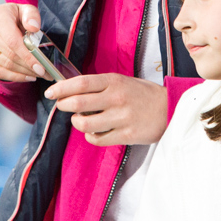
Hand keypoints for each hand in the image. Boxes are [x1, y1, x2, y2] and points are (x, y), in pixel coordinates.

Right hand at [0, 2, 48, 83]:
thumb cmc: (14, 16)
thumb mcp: (25, 10)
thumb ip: (32, 16)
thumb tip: (33, 27)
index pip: (13, 41)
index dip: (28, 56)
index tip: (41, 67)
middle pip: (9, 55)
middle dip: (29, 67)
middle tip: (44, 73)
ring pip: (3, 65)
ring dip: (22, 73)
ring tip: (37, 74)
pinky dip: (12, 76)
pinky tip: (25, 76)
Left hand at [46, 73, 169, 145]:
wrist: (170, 108)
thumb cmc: (143, 94)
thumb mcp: (123, 81)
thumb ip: (101, 85)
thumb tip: (72, 89)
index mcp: (114, 81)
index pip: (81, 83)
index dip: (62, 88)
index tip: (51, 92)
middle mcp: (116, 98)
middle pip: (78, 103)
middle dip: (63, 105)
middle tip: (61, 105)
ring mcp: (121, 118)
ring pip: (84, 124)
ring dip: (76, 122)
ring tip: (79, 119)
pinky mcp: (125, 135)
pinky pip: (97, 139)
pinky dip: (90, 136)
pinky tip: (94, 131)